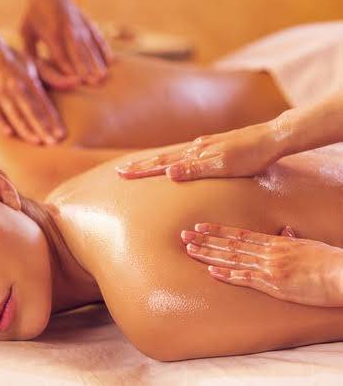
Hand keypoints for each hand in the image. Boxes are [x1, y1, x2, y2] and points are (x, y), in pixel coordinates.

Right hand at [0, 38, 65, 144]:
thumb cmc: (10, 58)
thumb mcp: (32, 64)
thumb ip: (53, 76)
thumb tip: (77, 82)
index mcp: (28, 79)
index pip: (44, 104)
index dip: (53, 120)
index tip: (61, 134)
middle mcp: (15, 85)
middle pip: (31, 110)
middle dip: (43, 127)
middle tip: (53, 142)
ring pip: (14, 113)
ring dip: (26, 128)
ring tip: (37, 141)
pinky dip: (1, 121)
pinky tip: (10, 133)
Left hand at [21, 0, 111, 88]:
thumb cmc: (34, 17)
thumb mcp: (26, 32)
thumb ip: (30, 52)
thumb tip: (32, 71)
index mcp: (51, 32)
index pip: (61, 53)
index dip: (69, 66)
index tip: (77, 80)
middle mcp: (68, 28)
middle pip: (78, 51)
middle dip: (87, 67)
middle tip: (94, 82)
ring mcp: (80, 25)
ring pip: (90, 46)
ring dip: (97, 61)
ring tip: (102, 76)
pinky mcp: (88, 22)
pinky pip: (98, 37)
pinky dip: (104, 48)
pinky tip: (110, 60)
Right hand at [116, 122, 282, 180]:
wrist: (272, 137)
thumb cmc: (251, 157)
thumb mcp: (224, 167)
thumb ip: (195, 170)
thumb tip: (168, 173)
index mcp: (195, 155)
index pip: (161, 164)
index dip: (141, 170)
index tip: (121, 173)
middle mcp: (196, 148)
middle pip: (162, 158)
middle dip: (141, 165)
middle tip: (120, 170)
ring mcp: (204, 145)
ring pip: (172, 154)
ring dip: (153, 161)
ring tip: (139, 164)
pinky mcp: (214, 145)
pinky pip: (184, 152)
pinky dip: (171, 157)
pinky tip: (173, 159)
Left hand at [181, 223, 342, 306]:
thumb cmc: (331, 262)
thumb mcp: (309, 245)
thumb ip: (292, 239)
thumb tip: (284, 231)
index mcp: (276, 242)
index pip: (240, 235)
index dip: (217, 231)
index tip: (199, 227)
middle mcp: (269, 252)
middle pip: (230, 245)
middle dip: (205, 240)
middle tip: (183, 236)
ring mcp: (270, 267)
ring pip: (232, 259)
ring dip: (209, 255)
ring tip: (190, 250)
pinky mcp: (274, 284)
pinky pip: (246, 279)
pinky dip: (228, 275)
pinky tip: (211, 272)